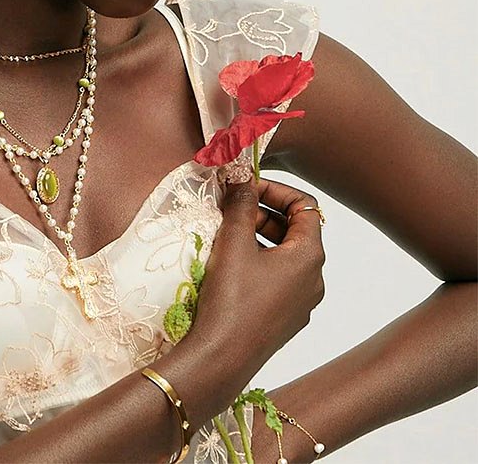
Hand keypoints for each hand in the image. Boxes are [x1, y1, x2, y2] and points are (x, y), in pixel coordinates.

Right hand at [190, 176, 325, 384]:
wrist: (222, 358)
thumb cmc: (232, 299)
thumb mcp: (233, 242)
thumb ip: (241, 204)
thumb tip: (242, 177)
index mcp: (310, 257)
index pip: (305, 205)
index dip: (275, 189)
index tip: (245, 187)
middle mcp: (314, 279)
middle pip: (295, 229)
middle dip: (262, 211)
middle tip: (230, 207)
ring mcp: (301, 302)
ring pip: (285, 254)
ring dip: (258, 235)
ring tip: (226, 232)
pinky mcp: (285, 318)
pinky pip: (277, 277)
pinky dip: (258, 260)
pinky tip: (229, 264)